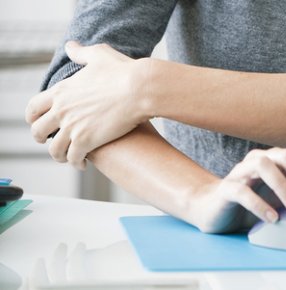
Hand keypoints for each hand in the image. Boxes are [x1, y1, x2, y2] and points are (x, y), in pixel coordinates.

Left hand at [25, 41, 150, 169]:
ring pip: (54, 149)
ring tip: (69, 158)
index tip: (40, 123)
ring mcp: (72, 126)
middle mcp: (62, 109)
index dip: (33, 118)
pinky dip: (76, 163)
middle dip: (42, 139)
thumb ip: (82, 52)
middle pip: (38, 131)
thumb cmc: (124, 71)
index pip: (33, 107)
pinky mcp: (86, 140)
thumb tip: (71, 46)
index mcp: (61, 90)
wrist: (140, 88)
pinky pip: (73, 158)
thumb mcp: (99, 55)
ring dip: (59, 156)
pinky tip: (83, 164)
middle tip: (52, 143)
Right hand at [191, 147, 285, 232]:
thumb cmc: (250, 202)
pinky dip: (259, 204)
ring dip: (282, 184)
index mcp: (277, 161)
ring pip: (263, 165)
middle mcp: (260, 160)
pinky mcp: (226, 188)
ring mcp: (241, 172)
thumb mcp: (280, 201)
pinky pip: (243, 191)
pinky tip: (272, 218)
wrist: (212, 209)